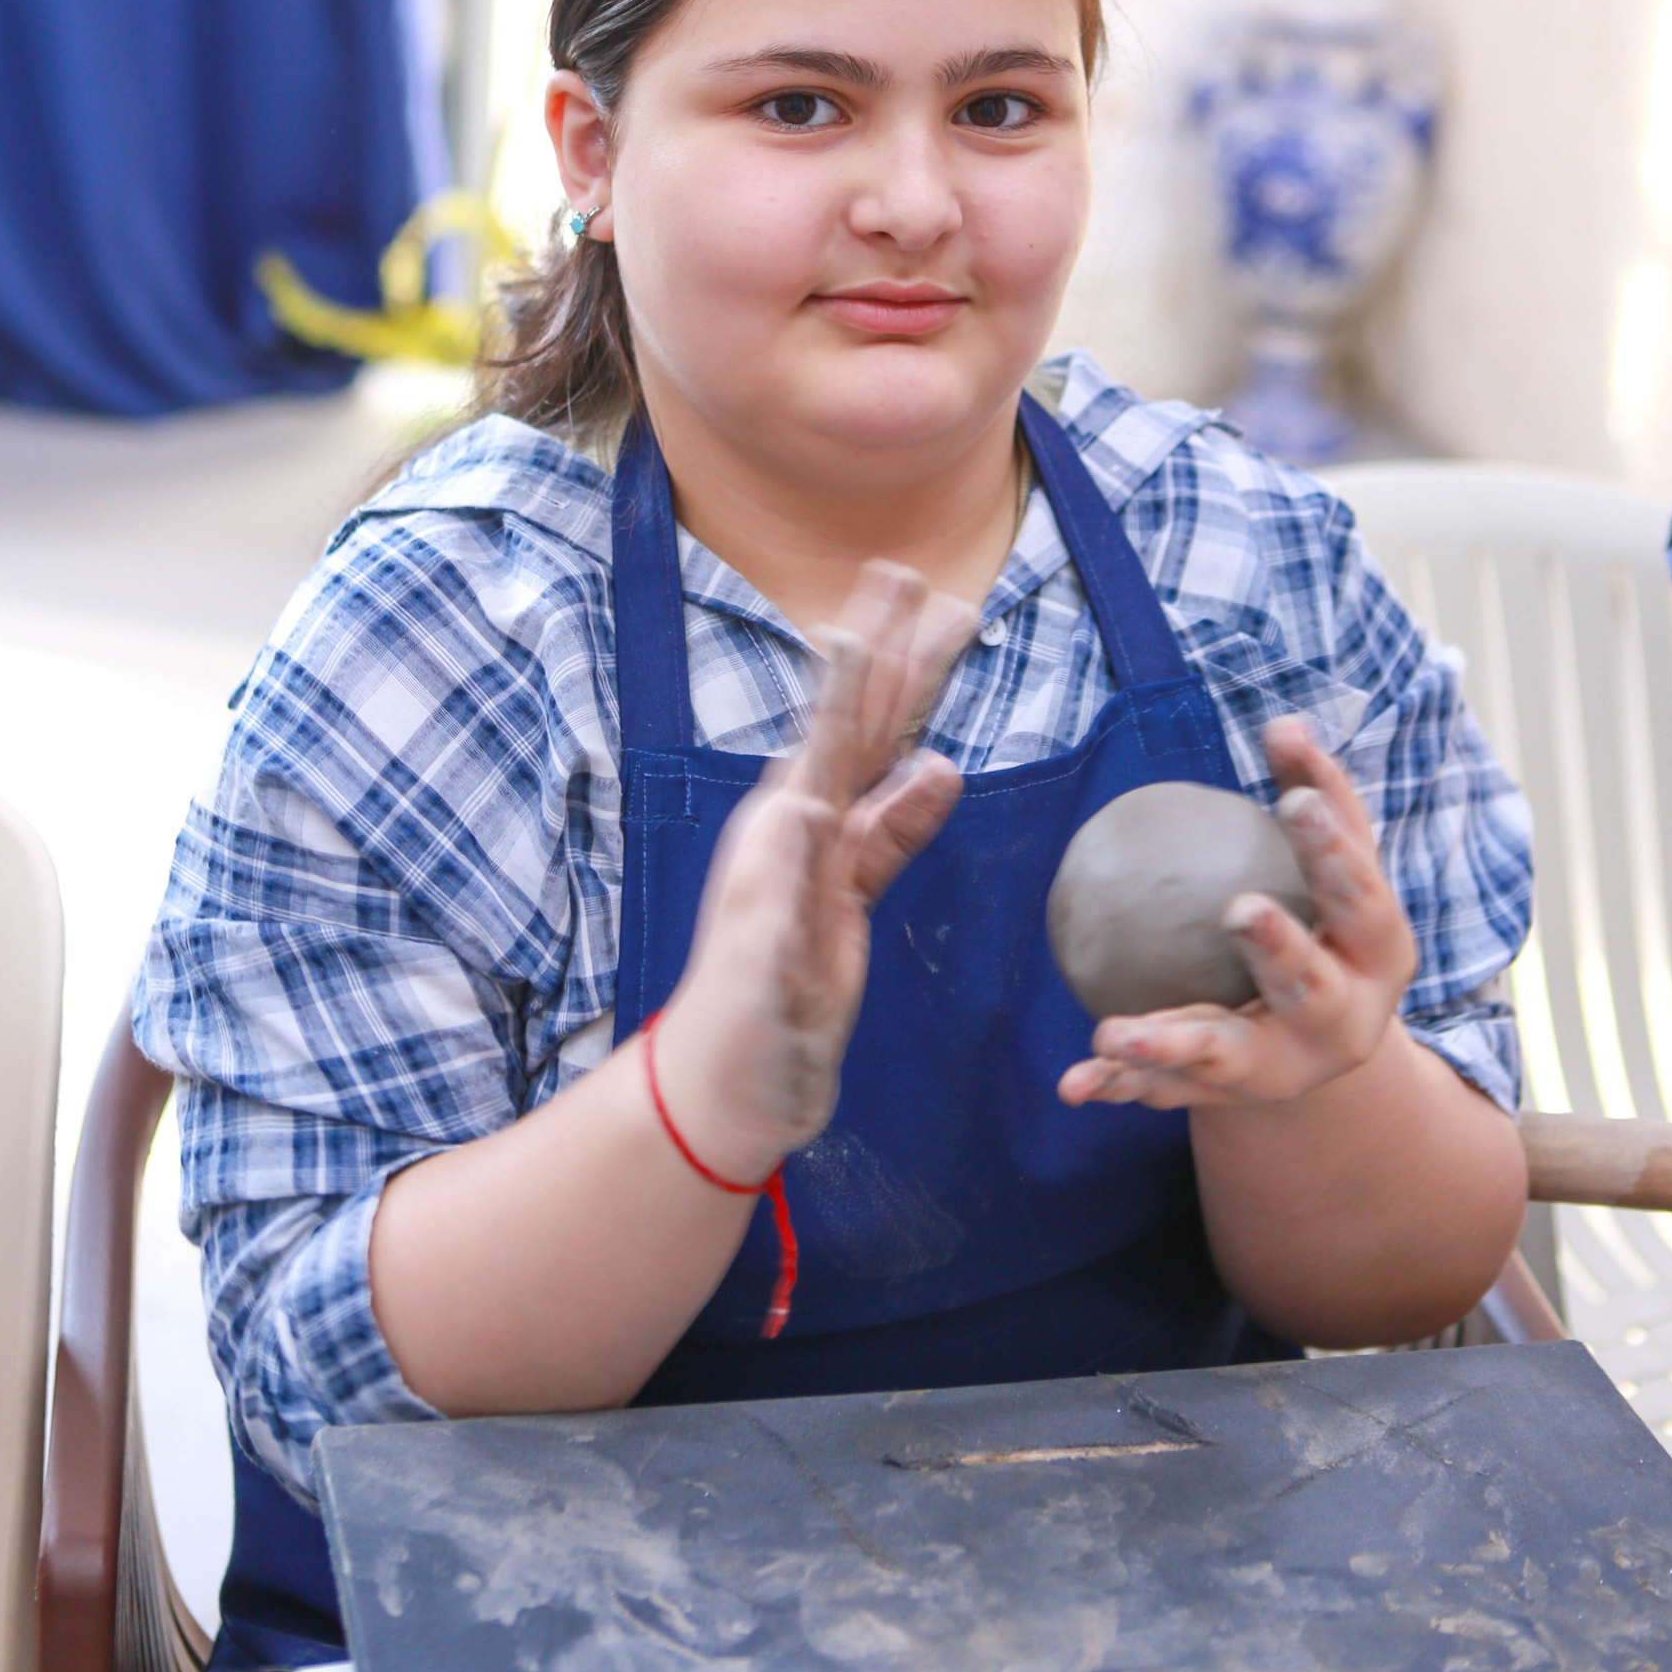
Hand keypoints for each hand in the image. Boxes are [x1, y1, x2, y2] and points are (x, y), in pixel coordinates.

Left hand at [654, 563, 975, 1176]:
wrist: (730, 1091)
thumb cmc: (745, 1023)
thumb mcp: (778, 955)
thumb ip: (811, 878)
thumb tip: (841, 795)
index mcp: (786, 830)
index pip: (837, 729)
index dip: (866, 664)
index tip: (886, 591)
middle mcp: (803, 831)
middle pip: (862, 726)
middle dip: (893, 654)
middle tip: (918, 579)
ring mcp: (822, 864)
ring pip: (877, 764)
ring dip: (907, 701)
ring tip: (940, 638)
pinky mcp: (839, 901)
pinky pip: (882, 835)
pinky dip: (910, 800)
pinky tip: (937, 769)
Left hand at [1058, 717, 1418, 1113]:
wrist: (1323, 1040)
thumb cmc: (1329, 920)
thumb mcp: (1337, 864)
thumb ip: (1315, 793)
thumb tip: (1285, 722)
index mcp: (1379, 954)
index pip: (1363, 897)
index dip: (1335, 851)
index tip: (1295, 801)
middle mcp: (1343, 1021)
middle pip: (1312, 988)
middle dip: (1281, 951)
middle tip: (1241, 910)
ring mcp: (1285, 1067)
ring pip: (1229, 1054)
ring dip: (1171, 1043)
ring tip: (1112, 1031)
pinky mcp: (1229, 1096)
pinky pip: (1168, 1090)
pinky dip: (1120, 1083)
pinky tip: (1072, 1081)